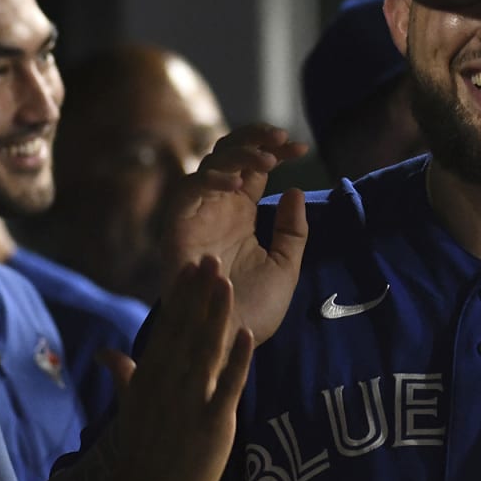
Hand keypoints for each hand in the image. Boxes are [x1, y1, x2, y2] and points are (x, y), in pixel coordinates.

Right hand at [107, 257, 253, 480]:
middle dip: (200, 294)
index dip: (179, 297)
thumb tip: (106, 353)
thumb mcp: (131, 409)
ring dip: (217, 314)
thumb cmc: (143, 450)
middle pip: (187, 331)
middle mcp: (169, 384)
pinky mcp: (214, 421)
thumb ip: (125, 376)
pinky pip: (228, 385)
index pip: (167, 329)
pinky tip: (247, 333)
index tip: (189, 266)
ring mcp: (191, 401)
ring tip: (227, 282)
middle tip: (211, 258)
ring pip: (206, 350)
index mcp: (151, 378)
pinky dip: (237, 359)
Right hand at [164, 123, 309, 343]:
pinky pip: (188, 189)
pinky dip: (212, 178)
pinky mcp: (178, 227)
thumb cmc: (254, 310)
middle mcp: (217, 208)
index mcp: (241, 213)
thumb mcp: (286, 266)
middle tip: (283, 139)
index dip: (274, 149)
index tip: (302, 149)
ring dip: (239, 154)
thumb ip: (293, 231)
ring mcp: (197, 215)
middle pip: (229, 153)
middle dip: (255, 138)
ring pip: (210, 163)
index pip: (253, 167)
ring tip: (269, 160)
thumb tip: (295, 191)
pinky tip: (238, 182)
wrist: (229, 342)